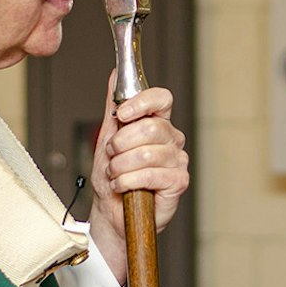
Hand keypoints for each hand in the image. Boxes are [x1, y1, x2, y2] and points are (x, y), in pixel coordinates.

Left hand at [88, 74, 188, 286]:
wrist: (112, 212)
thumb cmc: (113, 176)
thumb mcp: (107, 136)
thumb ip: (114, 106)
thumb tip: (115, 74)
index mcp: (157, 123)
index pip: (161, 98)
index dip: (141, 102)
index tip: (121, 115)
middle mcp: (171, 139)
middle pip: (151, 127)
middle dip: (121, 144)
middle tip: (112, 156)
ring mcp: (177, 160)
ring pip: (147, 153)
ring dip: (120, 166)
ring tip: (115, 174)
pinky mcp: (178, 182)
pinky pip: (151, 174)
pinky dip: (128, 181)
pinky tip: (123, 186)